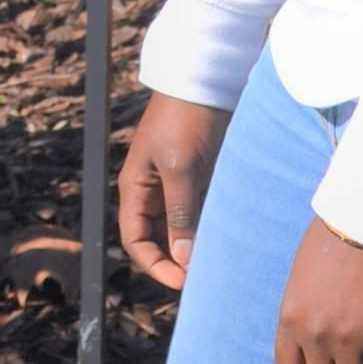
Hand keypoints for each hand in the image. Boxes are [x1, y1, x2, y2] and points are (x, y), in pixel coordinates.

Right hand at [117, 92, 223, 289]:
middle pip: (157, 238)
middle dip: (176, 260)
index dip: (154, 265)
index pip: (135, 240)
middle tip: (205, 278)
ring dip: (195, 245)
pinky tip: (228, 239)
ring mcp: (176, 184)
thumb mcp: (181, 168)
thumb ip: (180, 214)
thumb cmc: (185, 120)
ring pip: (181, 227)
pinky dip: (209, 227)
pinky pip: (200, 211)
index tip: (183, 282)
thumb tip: (183, 260)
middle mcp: (152, 190)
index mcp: (135, 188)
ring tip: (219, 263)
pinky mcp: (199, 177)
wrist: (204, 81)